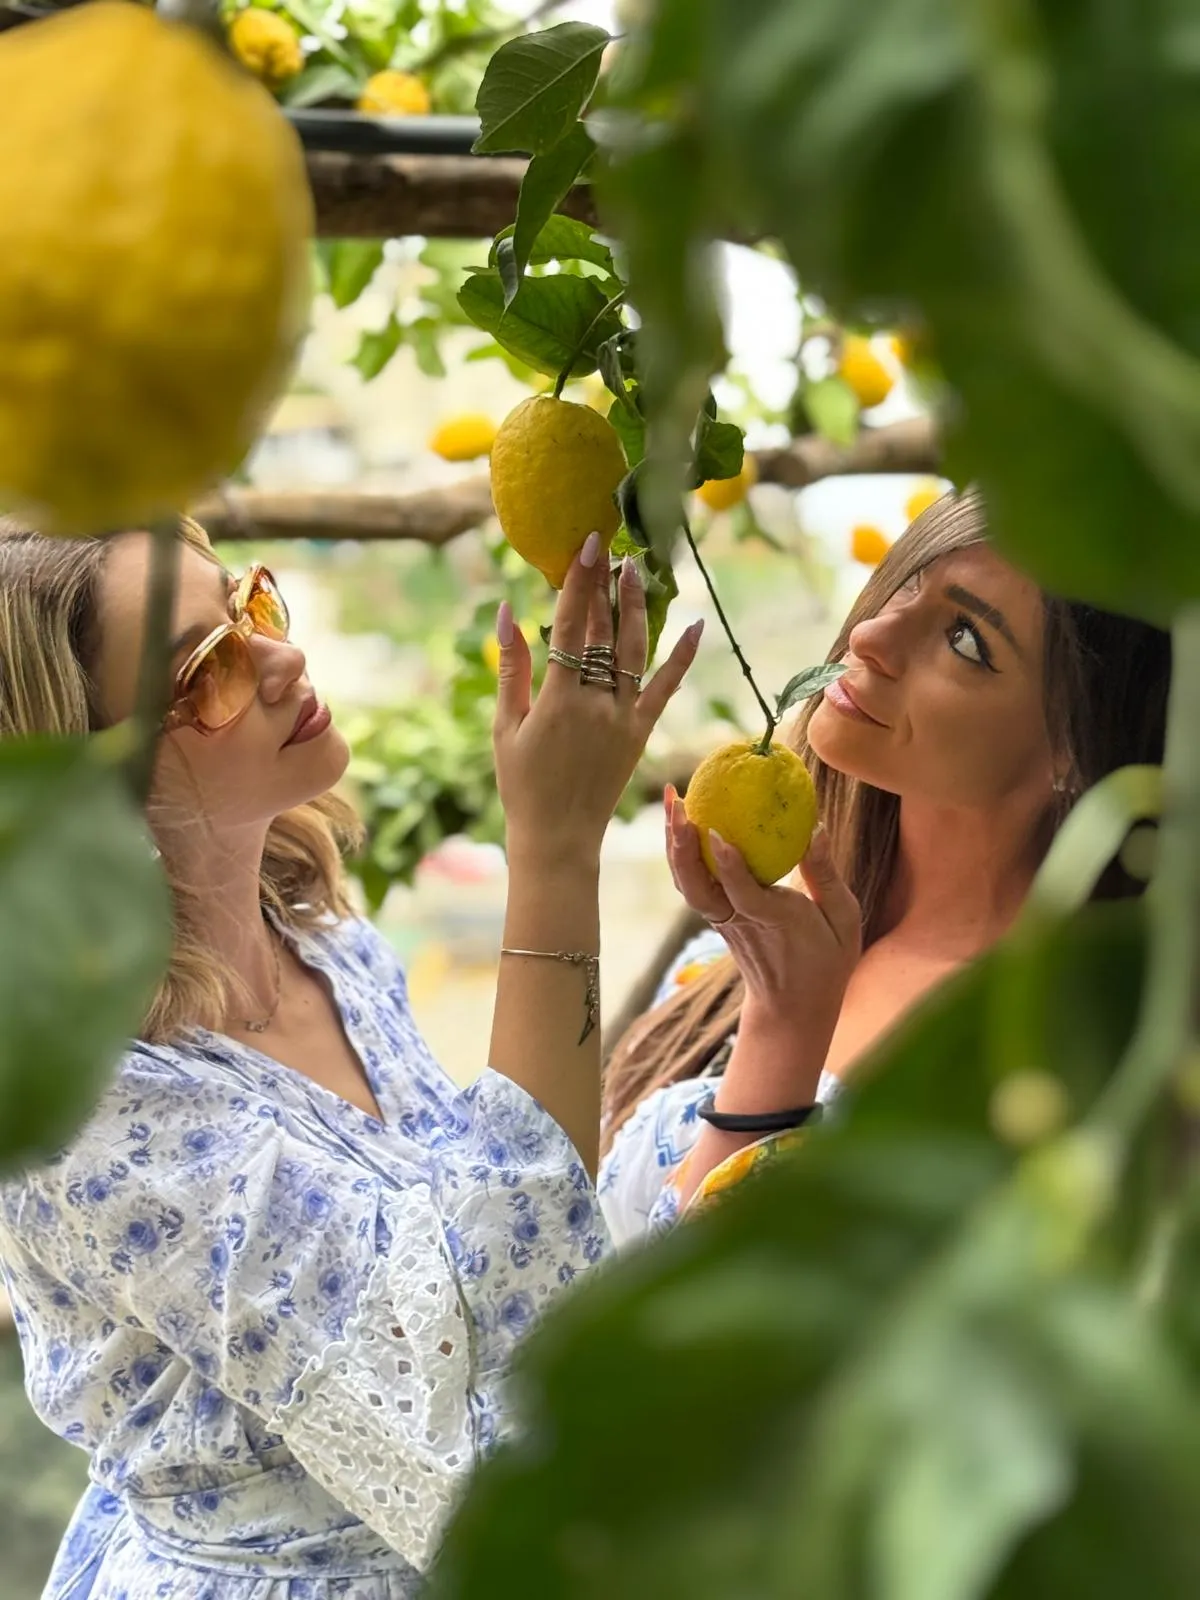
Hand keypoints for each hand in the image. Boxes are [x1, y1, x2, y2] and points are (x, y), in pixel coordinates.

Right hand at [494, 534, 701, 865]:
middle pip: (604, 631)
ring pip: (636, 651)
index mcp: (559, 699)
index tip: (587, 546)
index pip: (569, 626)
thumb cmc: (522, 784)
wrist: (558, 837)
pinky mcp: (641, 732)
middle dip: (607, 585)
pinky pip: (666, 688)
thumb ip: (511, 667)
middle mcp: (597, 703)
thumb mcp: (506, 727)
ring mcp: (624, 718)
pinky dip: (682, 657)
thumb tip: (506, 610)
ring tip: (638, 569)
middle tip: (612, 545)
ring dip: (638, 607)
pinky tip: (695, 624)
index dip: (579, 582)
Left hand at [665, 786, 860, 1051]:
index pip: (742, 894)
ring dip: (675, 842)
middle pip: (697, 886)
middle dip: (682, 844)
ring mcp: (721, 920)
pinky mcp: (716, 916)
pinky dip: (681, 853)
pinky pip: (692, 884)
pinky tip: (681, 823)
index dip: (729, 865)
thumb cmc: (825, 960)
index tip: (718, 833)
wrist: (792, 1007)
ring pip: (687, 884)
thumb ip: (826, 875)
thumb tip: (816, 829)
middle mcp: (738, 919)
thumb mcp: (842, 919)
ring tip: (673, 799)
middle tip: (678, 800)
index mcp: (772, 920)